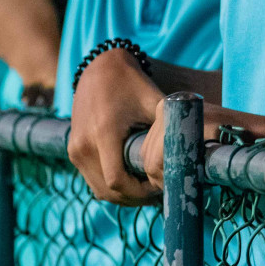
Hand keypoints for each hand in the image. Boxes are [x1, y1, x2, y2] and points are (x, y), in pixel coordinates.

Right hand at [68, 48, 164, 205]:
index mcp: (104, 132)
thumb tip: (191, 154)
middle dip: (134, 198)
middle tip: (158, 194)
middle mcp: (84, 144)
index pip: (118, 181)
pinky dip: (111, 186)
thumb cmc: (132, 84)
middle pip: (108, 192)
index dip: (140, 192)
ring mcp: (75, 150)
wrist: (100, 67)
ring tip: (147, 190)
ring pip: (99, 190)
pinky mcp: (73, 151)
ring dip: (123, 195)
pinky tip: (132, 180)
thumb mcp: (154, 102)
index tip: (160, 187)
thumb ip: (170, 127)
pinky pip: (93, 180)